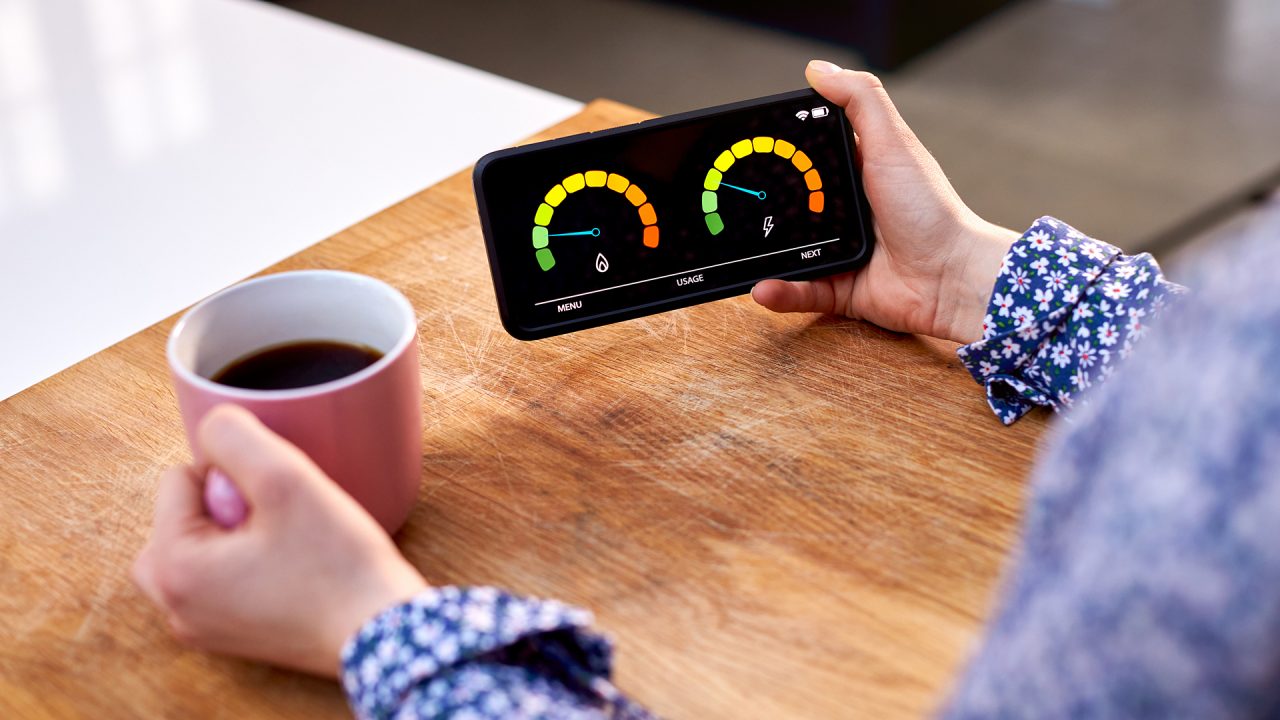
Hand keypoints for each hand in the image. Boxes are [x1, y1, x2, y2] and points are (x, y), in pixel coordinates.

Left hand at [131, 405, 426, 676]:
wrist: (381, 630)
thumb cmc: (337, 564)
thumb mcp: (286, 478)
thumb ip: (235, 436)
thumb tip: (212, 425)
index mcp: (171, 567)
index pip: (180, 477)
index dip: (235, 475)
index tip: (277, 504)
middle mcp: (173, 604)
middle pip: (183, 513)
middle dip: (227, 505)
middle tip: (281, 524)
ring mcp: (200, 625)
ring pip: (203, 543)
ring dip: (238, 531)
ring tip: (288, 543)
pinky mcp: (231, 634)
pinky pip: (223, 576)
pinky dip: (250, 561)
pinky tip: (294, 565)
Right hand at [752, 60, 1017, 343]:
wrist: (950, 277)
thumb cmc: (931, 209)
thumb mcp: (893, 143)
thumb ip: (860, 101)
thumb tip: (818, 69)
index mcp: (855, 173)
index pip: (808, 157)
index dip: (781, 151)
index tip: (751, 147)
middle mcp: (844, 212)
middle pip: (789, 204)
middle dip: (762, 207)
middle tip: (734, 205)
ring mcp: (838, 251)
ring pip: (787, 252)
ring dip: (763, 256)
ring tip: (741, 254)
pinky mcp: (839, 288)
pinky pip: (799, 290)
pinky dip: (780, 291)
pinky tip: (763, 287)